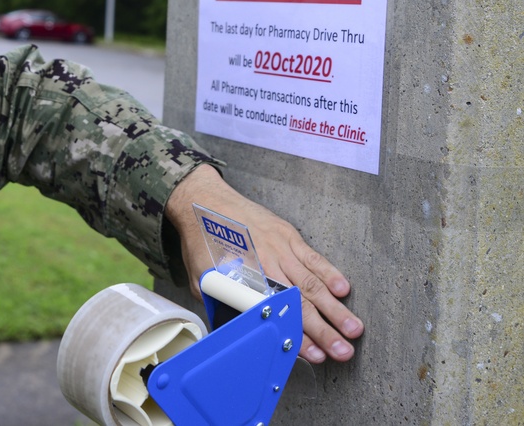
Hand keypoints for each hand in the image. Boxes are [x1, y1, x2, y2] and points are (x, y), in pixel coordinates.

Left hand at [165, 165, 363, 362]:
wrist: (203, 200)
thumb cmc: (201, 240)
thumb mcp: (202, 280)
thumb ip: (222, 306)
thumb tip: (238, 331)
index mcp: (245, 279)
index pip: (277, 315)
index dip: (296, 336)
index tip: (313, 355)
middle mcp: (266, 265)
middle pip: (301, 302)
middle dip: (325, 330)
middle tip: (344, 350)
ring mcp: (279, 248)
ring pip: (312, 283)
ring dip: (335, 308)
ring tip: (354, 328)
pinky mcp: (287, 235)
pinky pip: (312, 257)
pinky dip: (329, 273)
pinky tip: (343, 289)